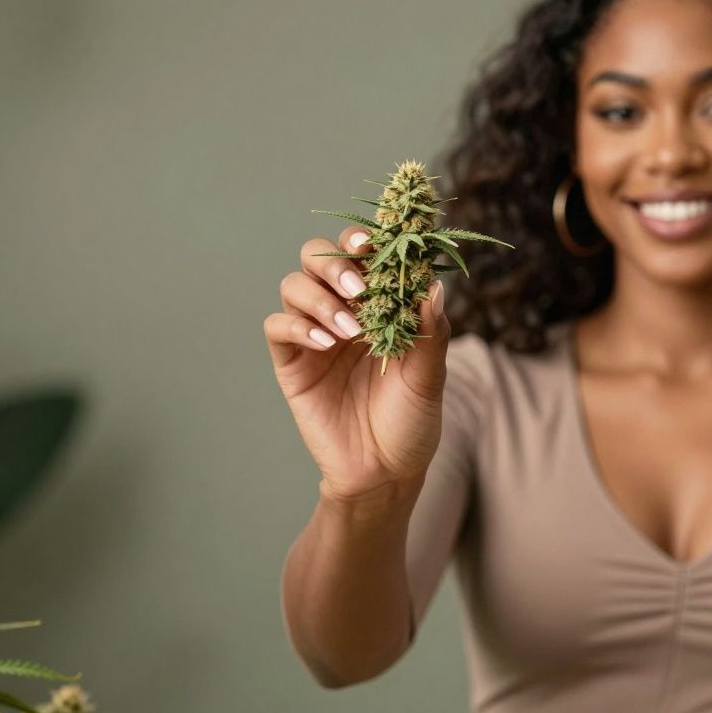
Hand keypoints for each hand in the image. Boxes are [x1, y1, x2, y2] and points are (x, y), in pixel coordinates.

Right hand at [264, 227, 450, 502]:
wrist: (385, 472)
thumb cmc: (411, 422)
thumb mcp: (430, 377)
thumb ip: (431, 332)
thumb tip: (433, 286)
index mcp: (378, 305)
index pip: (362, 256)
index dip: (364, 240)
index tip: (374, 240)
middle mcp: (342, 311)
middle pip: (318, 257)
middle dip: (335, 261)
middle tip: (357, 284)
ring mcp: (313, 336)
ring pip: (294, 285)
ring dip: (319, 297)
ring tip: (349, 329)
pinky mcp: (291, 363)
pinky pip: (278, 327)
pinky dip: (298, 327)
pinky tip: (326, 344)